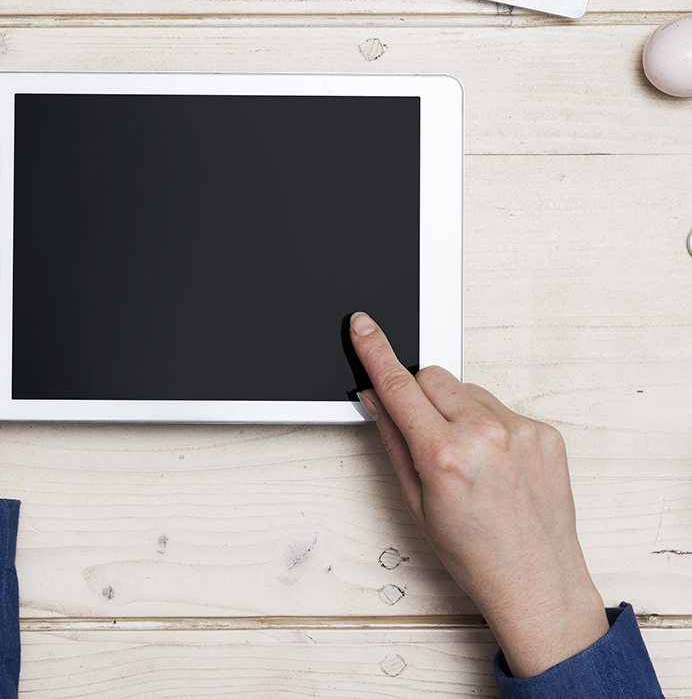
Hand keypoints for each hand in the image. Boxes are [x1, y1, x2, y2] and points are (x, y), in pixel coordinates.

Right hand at [349, 312, 607, 678]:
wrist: (536, 581)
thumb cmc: (474, 553)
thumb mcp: (415, 500)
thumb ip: (393, 438)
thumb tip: (376, 397)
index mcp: (445, 456)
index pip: (398, 386)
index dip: (375, 351)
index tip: (364, 326)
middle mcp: (485, 435)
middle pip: (433, 377)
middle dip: (418, 394)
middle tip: (425, 432)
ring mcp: (520, 431)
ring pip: (467, 389)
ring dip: (456, 409)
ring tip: (466, 456)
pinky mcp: (544, 431)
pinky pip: (500, 407)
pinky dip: (488, 424)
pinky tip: (494, 461)